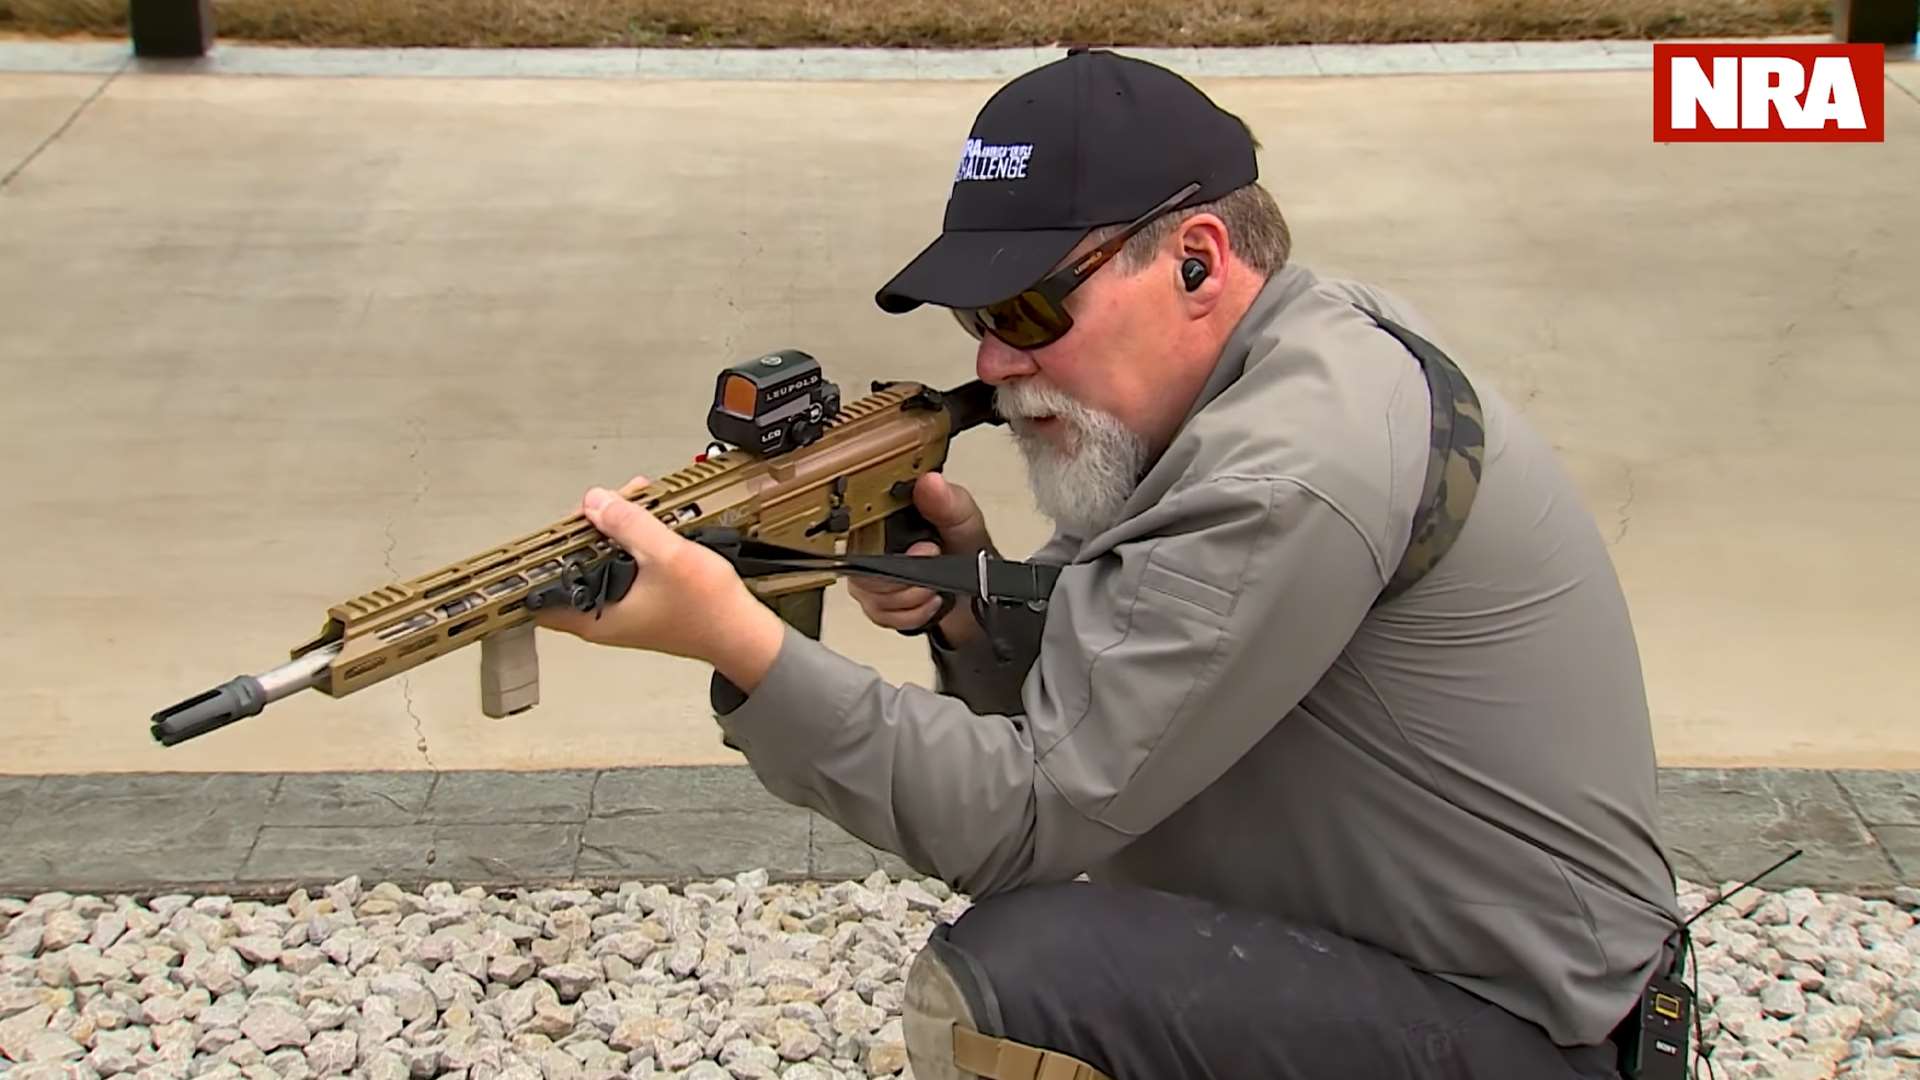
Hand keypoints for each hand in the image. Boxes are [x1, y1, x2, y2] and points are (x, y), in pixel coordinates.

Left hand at [533, 476, 786, 690]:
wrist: (744, 631)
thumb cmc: (709, 610)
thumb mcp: (666, 555)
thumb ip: (628, 524)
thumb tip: (597, 502)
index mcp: (594, 615)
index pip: (542, 589)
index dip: (544, 554)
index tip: (556, 526)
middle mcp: (601, 617)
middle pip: (572, 566)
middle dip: (586, 529)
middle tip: (603, 505)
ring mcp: (620, 609)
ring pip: (597, 563)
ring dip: (610, 532)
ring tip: (628, 504)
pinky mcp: (639, 601)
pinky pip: (620, 566)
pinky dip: (628, 543)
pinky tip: (646, 523)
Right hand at [848, 472, 990, 643]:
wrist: (980, 587)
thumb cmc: (967, 546)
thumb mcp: (963, 517)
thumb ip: (947, 501)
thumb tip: (930, 482)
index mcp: (885, 517)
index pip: (859, 531)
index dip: (887, 546)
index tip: (923, 548)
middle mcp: (872, 547)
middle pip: (862, 571)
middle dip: (904, 577)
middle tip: (933, 563)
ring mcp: (873, 578)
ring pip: (872, 598)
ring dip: (912, 598)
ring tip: (935, 586)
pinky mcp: (880, 604)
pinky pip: (882, 617)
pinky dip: (913, 614)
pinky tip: (930, 602)